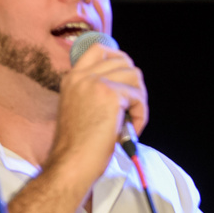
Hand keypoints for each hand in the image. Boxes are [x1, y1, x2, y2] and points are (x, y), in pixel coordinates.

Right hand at [47, 44, 147, 182]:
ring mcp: (96, 83)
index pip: (98, 49)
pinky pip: (138, 97)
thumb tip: (125, 84)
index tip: (126, 78)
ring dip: (139, 100)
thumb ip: (96, 91)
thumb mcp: (81, 108)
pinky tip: (132, 128)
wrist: (72, 163)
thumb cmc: (78, 146)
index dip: (118, 58)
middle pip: (123, 62)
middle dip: (134, 84)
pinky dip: (141, 114)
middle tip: (131, 108)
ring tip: (131, 121)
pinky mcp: (110, 94)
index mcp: (72, 78)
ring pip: (134, 77)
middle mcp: (82, 76)